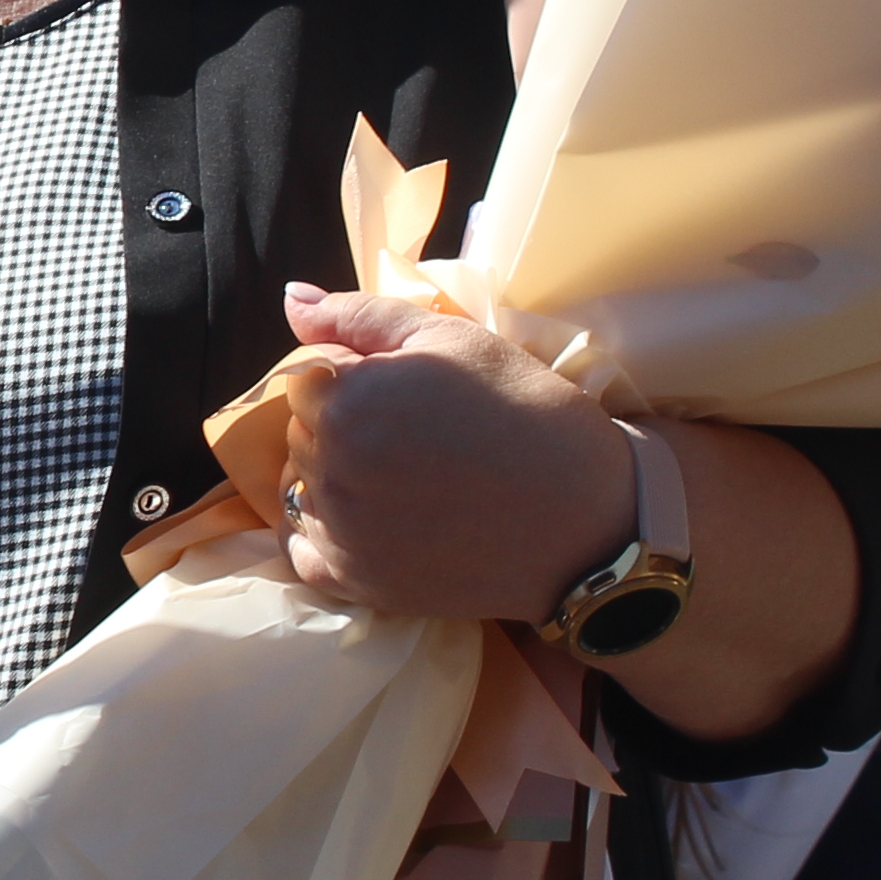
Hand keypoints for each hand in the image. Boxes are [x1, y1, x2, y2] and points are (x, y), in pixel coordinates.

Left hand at [272, 285, 628, 623]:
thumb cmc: (525, 411)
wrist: (588, 516)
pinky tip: (366, 524)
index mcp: (344, 401)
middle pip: (300, 435)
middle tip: (410, 437)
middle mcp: (329, 469)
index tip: (395, 394)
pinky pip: (304, 554)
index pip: (302, 382)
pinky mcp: (358, 583)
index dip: (345, 381)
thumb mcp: (451, 339)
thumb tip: (292, 297)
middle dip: (339, 428)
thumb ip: (359, 315)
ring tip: (403, 478)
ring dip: (333, 479)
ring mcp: (340, 532)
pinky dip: (322, 537)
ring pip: (302, 489)